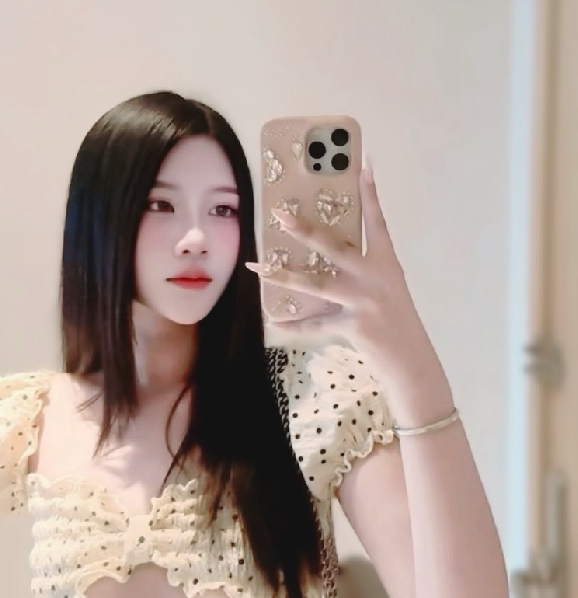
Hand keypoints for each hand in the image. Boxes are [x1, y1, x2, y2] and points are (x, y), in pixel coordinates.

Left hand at [246, 160, 434, 377]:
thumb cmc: (397, 322)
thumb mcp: (388, 289)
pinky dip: (294, 325)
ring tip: (259, 268)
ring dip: (285, 276)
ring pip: (317, 284)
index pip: (377, 222)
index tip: (363, 165)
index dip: (370, 194)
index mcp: (386, 263)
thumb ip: (364, 271)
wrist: (411, 360)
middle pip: (334, 247)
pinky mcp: (353, 325)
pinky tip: (275, 321)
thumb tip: (327, 259)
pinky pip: (315, 323)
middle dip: (305, 230)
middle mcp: (375, 276)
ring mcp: (363, 301)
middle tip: (280, 214)